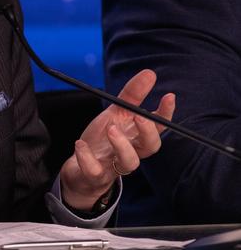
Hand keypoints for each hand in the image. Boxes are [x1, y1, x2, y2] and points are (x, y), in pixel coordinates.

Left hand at [59, 69, 175, 211]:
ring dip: (122, 145)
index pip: (159, 127)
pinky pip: (95, 171)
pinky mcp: (95, 175)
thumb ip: (131, 96)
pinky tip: (80, 144)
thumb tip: (150, 73)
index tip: (169, 96)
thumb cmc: (103, 139)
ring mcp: (114, 165)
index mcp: (138, 136)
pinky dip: (87, 158)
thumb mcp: (115, 114)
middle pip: (150, 146)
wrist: (80, 168)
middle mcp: (131, 151)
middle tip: (139, 116)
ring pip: (129, 162)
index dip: (166, 114)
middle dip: (148, 131)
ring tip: (111, 129)